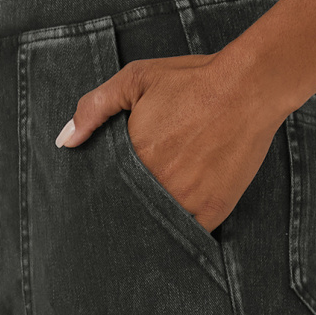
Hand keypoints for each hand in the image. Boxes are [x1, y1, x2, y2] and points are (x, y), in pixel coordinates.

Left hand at [56, 53, 285, 230]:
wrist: (250, 86)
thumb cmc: (193, 80)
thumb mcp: (136, 79)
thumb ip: (95, 107)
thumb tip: (66, 141)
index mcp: (131, 158)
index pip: (106, 192)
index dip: (106, 195)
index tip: (108, 197)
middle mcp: (154, 186)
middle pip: (129, 213)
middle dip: (127, 212)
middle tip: (135, 207)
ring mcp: (183, 203)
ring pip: (157, 228)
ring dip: (153, 224)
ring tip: (157, 216)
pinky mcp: (211, 212)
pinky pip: (188, 235)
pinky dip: (183, 231)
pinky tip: (181, 220)